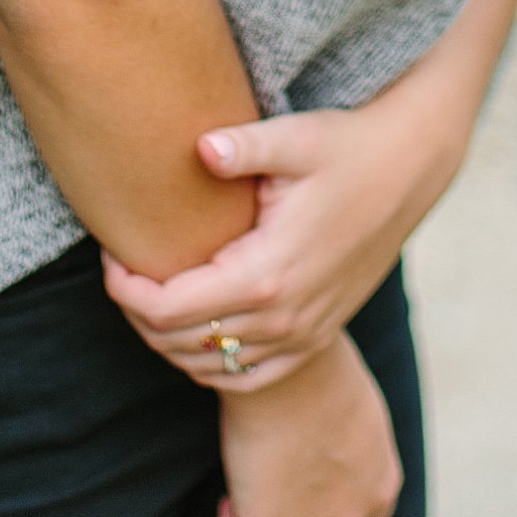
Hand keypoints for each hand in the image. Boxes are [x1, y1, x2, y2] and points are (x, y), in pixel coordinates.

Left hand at [103, 95, 459, 391]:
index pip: (168, 310)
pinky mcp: (319, 336)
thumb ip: (244, 146)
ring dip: (168, 339)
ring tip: (147, 292)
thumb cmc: (345, 145)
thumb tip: (202, 147)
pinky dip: (211, 364)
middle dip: (136, 311)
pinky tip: (193, 329)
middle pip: (179, 343)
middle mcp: (286, 317)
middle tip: (120, 269)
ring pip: (211, 367)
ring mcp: (305, 334)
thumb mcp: (295, 139)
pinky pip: (250, 377)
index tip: (110, 253)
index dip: (124, 289)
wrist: (407, 169)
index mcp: (267, 274)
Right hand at [213, 333, 400, 516]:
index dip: (330, 504)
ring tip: (247, 484)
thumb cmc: (322, 369)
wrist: (290, 371)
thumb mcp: (361, 411)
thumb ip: (355, 443)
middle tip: (273, 479)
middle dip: (300, 516)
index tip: (306, 479)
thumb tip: (329, 436)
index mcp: (380, 488)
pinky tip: (228, 503)